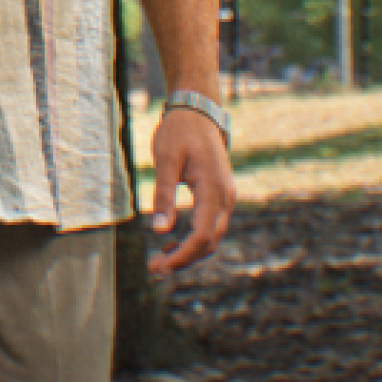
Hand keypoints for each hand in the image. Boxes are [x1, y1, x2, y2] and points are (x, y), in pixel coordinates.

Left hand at [147, 104, 234, 273]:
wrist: (198, 112)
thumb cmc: (179, 132)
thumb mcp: (165, 159)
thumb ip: (163, 194)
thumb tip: (158, 229)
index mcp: (214, 190)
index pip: (202, 235)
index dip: (183, 255)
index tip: (161, 266)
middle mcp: (225, 198)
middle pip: (209, 241)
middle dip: (184, 258)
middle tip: (155, 269)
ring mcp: (225, 197)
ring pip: (212, 236)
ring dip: (189, 251)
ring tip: (161, 260)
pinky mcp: (219, 195)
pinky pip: (210, 224)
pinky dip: (194, 238)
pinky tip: (171, 241)